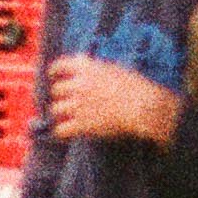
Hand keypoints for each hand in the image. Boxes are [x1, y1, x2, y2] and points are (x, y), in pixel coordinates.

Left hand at [43, 56, 179, 146]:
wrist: (143, 107)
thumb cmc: (135, 87)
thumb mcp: (113, 69)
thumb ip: (95, 68)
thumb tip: (83, 66)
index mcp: (86, 68)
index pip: (60, 65)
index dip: (55, 71)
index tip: (54, 75)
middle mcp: (78, 85)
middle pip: (57, 89)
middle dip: (60, 95)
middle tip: (65, 100)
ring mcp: (78, 105)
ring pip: (56, 109)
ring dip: (60, 113)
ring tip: (64, 117)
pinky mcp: (82, 125)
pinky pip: (61, 130)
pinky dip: (61, 131)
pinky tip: (65, 132)